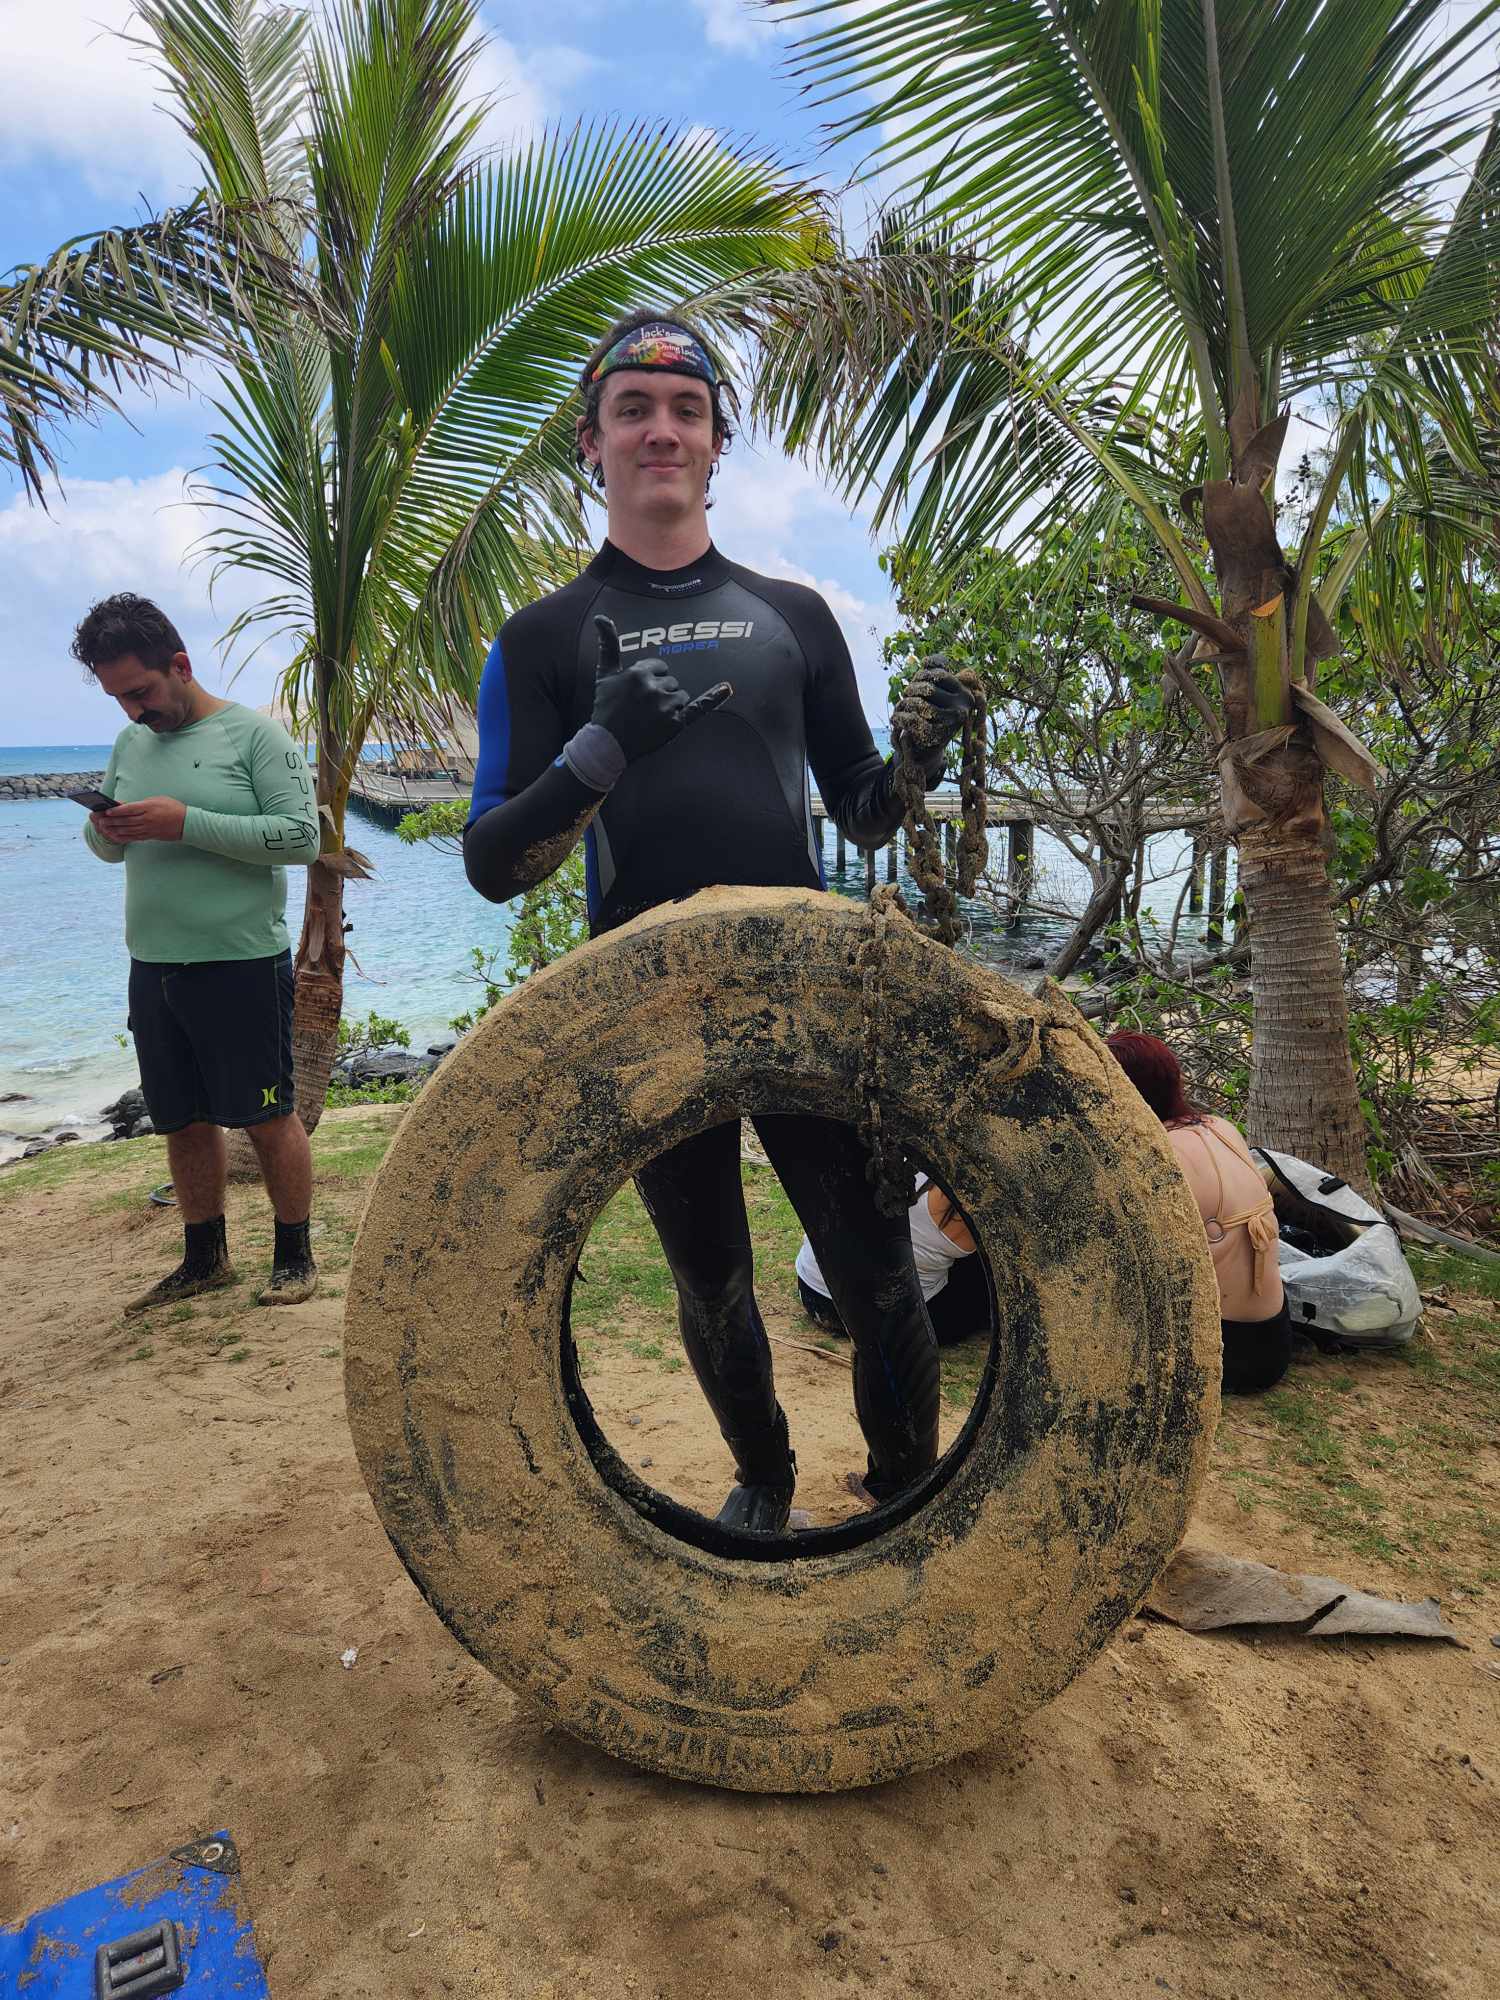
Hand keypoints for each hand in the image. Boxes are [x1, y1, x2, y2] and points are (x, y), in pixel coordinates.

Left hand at [95, 796, 186, 842]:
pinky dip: (122, 837)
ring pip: (127, 830)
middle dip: (111, 821)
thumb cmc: (172, 808)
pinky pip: (133, 837)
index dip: (117, 811)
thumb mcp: (157, 800)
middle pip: (125, 821)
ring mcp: (148, 829)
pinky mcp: (149, 836)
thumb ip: (141, 803)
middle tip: (99, 820)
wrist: (186, 823)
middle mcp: (147, 819)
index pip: (129, 809)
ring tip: (104, 828)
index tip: (107, 811)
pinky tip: (114, 835)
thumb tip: (125, 806)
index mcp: (149, 808)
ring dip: (114, 829)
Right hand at [590, 615, 731, 762]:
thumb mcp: (604, 674)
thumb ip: (608, 645)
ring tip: (651, 717)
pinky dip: (713, 698)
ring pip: (681, 695)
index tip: (639, 692)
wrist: (607, 745)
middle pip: (671, 682)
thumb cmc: (605, 708)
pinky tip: (726, 689)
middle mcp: (654, 688)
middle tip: (642, 708)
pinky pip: (699, 708)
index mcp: (639, 673)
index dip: (651, 679)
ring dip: (671, 704)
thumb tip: (602, 617)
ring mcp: (666, 707)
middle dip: (660, 692)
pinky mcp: (675, 724)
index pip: (660, 667)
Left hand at [891, 655, 975, 769]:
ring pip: (920, 705)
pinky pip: (913, 721)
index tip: (915, 680)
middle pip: (928, 688)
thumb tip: (928, 660)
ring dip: (905, 703)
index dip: (922, 674)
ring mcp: (949, 725)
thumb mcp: (936, 691)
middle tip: (907, 694)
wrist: (927, 748)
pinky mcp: (936, 738)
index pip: (940, 674)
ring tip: (901, 705)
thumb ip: (934, 672)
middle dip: (912, 689)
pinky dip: (900, 718)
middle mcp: (962, 709)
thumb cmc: (931, 712)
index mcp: (965, 694)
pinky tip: (895, 718)